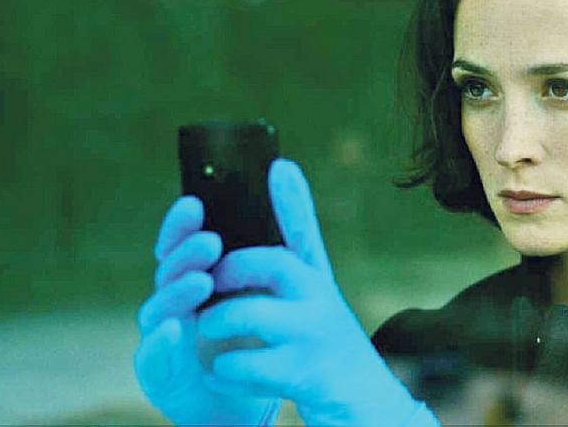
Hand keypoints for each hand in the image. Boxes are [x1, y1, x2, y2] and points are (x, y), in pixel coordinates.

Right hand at [134, 195, 279, 424]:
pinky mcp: (161, 371)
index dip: (182, 225)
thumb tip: (285, 166)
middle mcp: (174, 301)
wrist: (252, 393)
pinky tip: (174, 330)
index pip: (181, 243)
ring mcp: (163, 335)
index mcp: (195, 275)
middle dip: (185, 254)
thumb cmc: (256, 327)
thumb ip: (280, 228)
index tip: (196, 202)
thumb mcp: (275, 276)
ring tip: (202, 283)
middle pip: (168, 270)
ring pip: (159, 308)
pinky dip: (162, 343)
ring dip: (177, 293)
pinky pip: (155, 356)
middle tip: (210, 242)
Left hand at [196, 159, 438, 426]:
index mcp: (317, 279)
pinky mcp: (306, 373)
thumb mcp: (313, 299)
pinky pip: (243, 363)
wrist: (362, 405)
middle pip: (271, 263)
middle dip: (229, 269)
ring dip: (217, 322)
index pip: (305, 231)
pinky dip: (224, 369)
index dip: (292, 200)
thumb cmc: (323, 347)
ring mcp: (315, 335)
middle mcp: (322, 299)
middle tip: (206, 282)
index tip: (279, 166)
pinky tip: (224, 372)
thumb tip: (278, 188)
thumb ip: (293, 257)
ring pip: (247, 313)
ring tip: (208, 330)